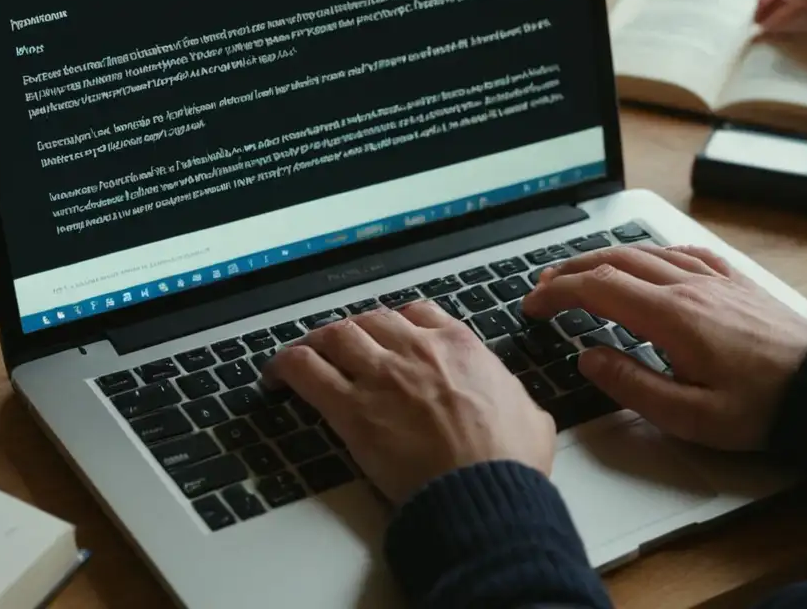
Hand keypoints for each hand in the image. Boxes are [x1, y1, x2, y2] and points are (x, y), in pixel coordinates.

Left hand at [265, 302, 555, 502]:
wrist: (484, 494)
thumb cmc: (509, 463)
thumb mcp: (530, 414)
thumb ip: (513, 396)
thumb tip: (517, 405)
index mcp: (460, 345)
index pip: (415, 313)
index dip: (395, 324)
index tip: (386, 336)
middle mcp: (415, 350)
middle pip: (369, 320)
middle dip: (353, 331)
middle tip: (341, 348)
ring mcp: (380, 375)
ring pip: (334, 335)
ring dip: (317, 342)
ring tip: (304, 355)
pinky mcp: (351, 409)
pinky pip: (305, 370)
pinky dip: (285, 367)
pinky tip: (276, 377)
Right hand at [523, 245, 806, 451]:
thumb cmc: (767, 407)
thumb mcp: (692, 417)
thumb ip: (632, 386)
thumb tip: (589, 359)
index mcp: (672, 317)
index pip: (597, 287)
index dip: (556, 293)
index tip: (533, 305)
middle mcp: (690, 287)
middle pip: (614, 260)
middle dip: (570, 268)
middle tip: (543, 285)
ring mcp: (715, 279)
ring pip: (646, 250)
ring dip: (605, 257)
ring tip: (582, 270)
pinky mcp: (736, 282)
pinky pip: (684, 252)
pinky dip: (652, 252)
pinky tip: (649, 260)